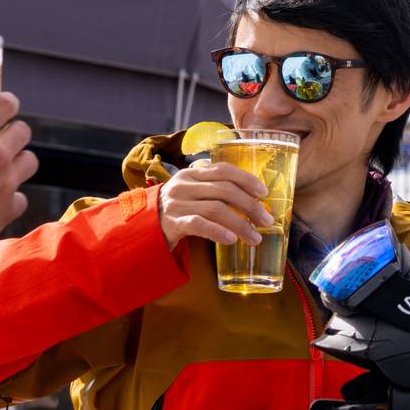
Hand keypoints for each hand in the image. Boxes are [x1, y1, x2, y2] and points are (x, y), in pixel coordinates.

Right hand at [0, 92, 37, 239]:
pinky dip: (11, 198)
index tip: (2, 105)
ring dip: (18, 161)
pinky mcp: (9, 209)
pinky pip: (21, 197)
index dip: (6, 102)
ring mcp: (6, 182)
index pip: (5, 104)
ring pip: (29, 162)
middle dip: (12, 131)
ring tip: (2, 167)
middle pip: (23, 131)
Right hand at [156, 161, 273, 251]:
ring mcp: (177, 203)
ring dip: (240, 224)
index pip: (223, 170)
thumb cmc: (176, 210)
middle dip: (250, 205)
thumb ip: (214, 190)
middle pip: (224, 190)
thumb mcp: (191, 192)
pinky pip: (199, 225)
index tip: (264, 193)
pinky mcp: (172, 223)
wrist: (143, 226)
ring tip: (255, 237)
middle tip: (266, 221)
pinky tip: (231, 240)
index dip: (247, 179)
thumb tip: (253, 200)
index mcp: (192, 174)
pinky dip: (218, 232)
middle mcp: (184, 185)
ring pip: (216, 208)